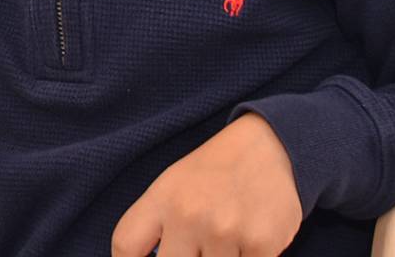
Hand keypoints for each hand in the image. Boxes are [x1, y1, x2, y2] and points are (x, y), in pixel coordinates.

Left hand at [111, 113, 302, 256]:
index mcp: (162, 199)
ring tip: (225, 239)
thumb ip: (154, 226)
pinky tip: (248, 242)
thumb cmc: (214, 174)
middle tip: (198, 247)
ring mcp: (225, 230)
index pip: (125, 245)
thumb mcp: (172, 187)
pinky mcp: (262, 243)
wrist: (269, 146)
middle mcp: (189, 214)